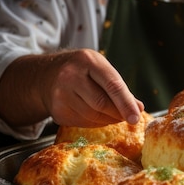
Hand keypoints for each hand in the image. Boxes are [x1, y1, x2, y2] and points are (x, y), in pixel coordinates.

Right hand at [0, 49, 143, 128]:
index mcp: (87, 61)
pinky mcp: (57, 112)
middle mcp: (71, 76)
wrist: (45, 75)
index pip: (111, 84)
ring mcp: (61, 95)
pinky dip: (96, 123)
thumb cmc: (80, 70)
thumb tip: (138, 108)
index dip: (126, 103)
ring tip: (113, 114)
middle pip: (102, 104)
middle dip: (119, 114)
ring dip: (109, 119)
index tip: (136, 117)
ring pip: (93, 116)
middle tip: (129, 117)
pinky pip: (83, 123)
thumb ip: (119, 87)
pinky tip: (97, 115)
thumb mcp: (99, 68)